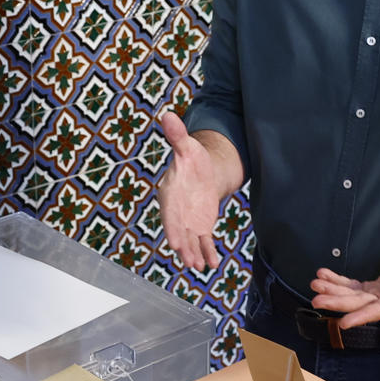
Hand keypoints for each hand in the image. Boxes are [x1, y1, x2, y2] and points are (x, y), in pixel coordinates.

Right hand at [156, 110, 225, 270]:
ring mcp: (188, 220)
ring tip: (199, 266)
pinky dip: (207, 252)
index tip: (175, 242)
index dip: (172, 227)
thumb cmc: (191, 157)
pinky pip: (203, 241)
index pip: (169, 212)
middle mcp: (177, 210)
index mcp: (170, 192)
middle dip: (183, 246)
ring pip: (191, 240)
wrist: (202, 169)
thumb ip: (177, 135)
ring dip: (195, 253)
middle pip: (179, 230)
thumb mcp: (187, 145)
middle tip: (188, 260)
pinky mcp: (200, 225)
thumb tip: (166, 113)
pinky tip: (213, 264)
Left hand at [309, 233, 379, 327]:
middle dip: (338, 303)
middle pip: (362, 305)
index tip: (343, 322)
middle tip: (316, 299)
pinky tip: (323, 276)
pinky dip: (338, 283)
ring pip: (354, 298)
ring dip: (334, 292)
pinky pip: (354, 288)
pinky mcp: (376, 288)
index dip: (363, 316)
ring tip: (315, 284)